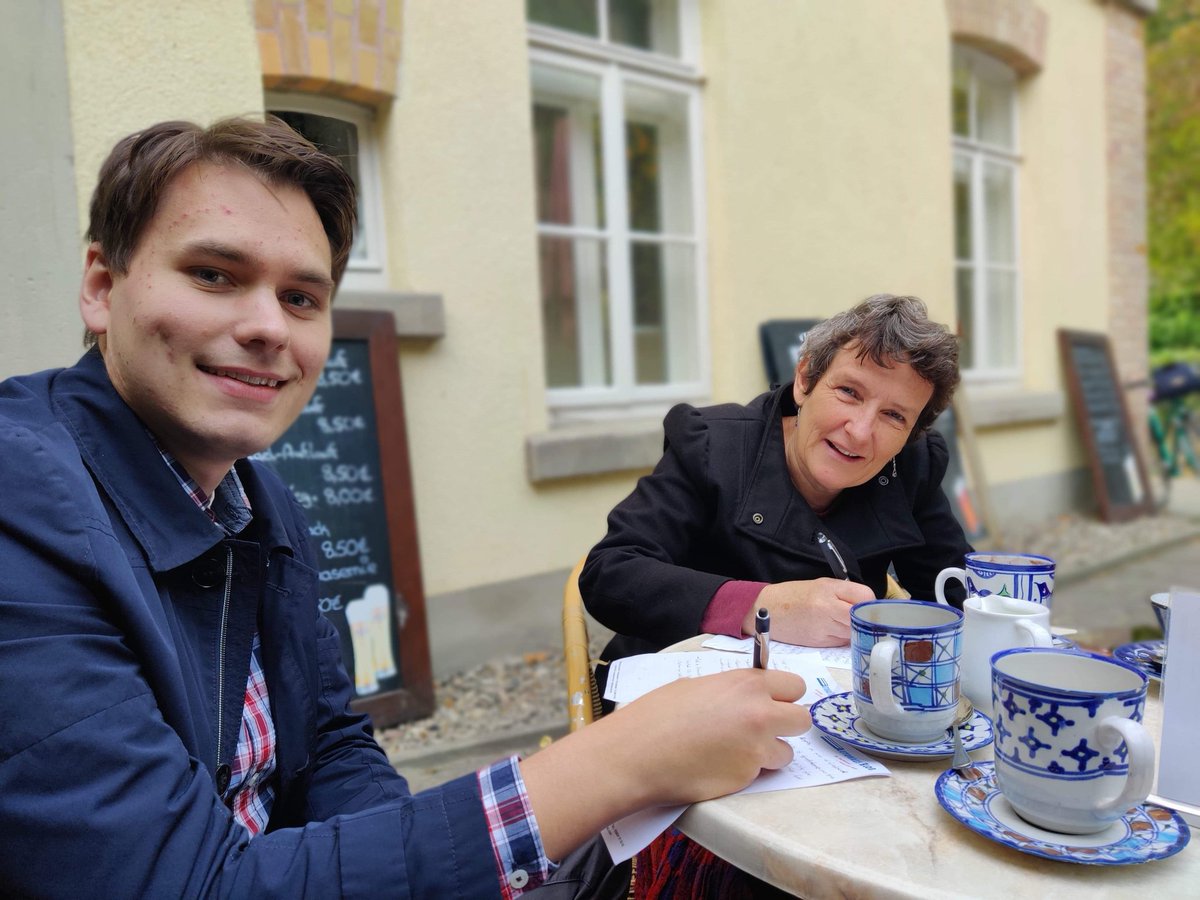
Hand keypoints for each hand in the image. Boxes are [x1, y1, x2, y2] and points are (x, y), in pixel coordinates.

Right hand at [519, 668, 809, 858]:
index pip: (795, 686)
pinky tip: (718, 766)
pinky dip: (745, 771)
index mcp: (747, 684)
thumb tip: (746, 699)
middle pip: (802, 720)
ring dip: (768, 753)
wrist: (637, 753)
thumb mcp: (697, 686)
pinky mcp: (747, 778)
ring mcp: (756, 749)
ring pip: (786, 753)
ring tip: (736, 752)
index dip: (783, 696)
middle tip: (763, 730)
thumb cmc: (658, 714)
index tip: (773, 703)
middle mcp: (760, 714)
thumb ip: (732, 691)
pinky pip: (759, 773)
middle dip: (786, 725)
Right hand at [747, 578, 873, 645]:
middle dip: (864, 620)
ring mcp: (823, 627)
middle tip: (860, 619)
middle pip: (861, 618)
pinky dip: (841, 639)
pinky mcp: (818, 642)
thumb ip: (844, 594)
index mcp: (829, 589)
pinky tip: (831, 631)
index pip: (865, 597)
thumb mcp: (820, 585)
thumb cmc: (793, 595)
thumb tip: (867, 609)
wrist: (764, 609)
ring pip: (853, 633)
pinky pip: (840, 642)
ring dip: (853, 631)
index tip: (866, 607)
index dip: (869, 604)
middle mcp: (827, 607)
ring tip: (842, 624)